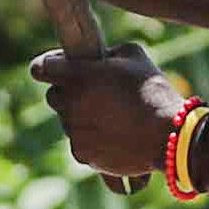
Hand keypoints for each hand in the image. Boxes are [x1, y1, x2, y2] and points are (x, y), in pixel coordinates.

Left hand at [37, 43, 179, 187]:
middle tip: (91, 93)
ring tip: (112, 117)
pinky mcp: (82, 155)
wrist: (167, 135)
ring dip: (82, 117)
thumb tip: (98, 59)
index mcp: (77, 76)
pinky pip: (80, 143)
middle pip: (53, 97)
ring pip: (68, 122)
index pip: (41, 68)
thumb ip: (107, 54)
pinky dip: (92, 140)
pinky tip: (114, 135)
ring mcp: (74, 132)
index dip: (47, 66)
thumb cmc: (154, 91)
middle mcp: (69, 105)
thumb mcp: (133, 56)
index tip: (56, 68)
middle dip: (67, 93)